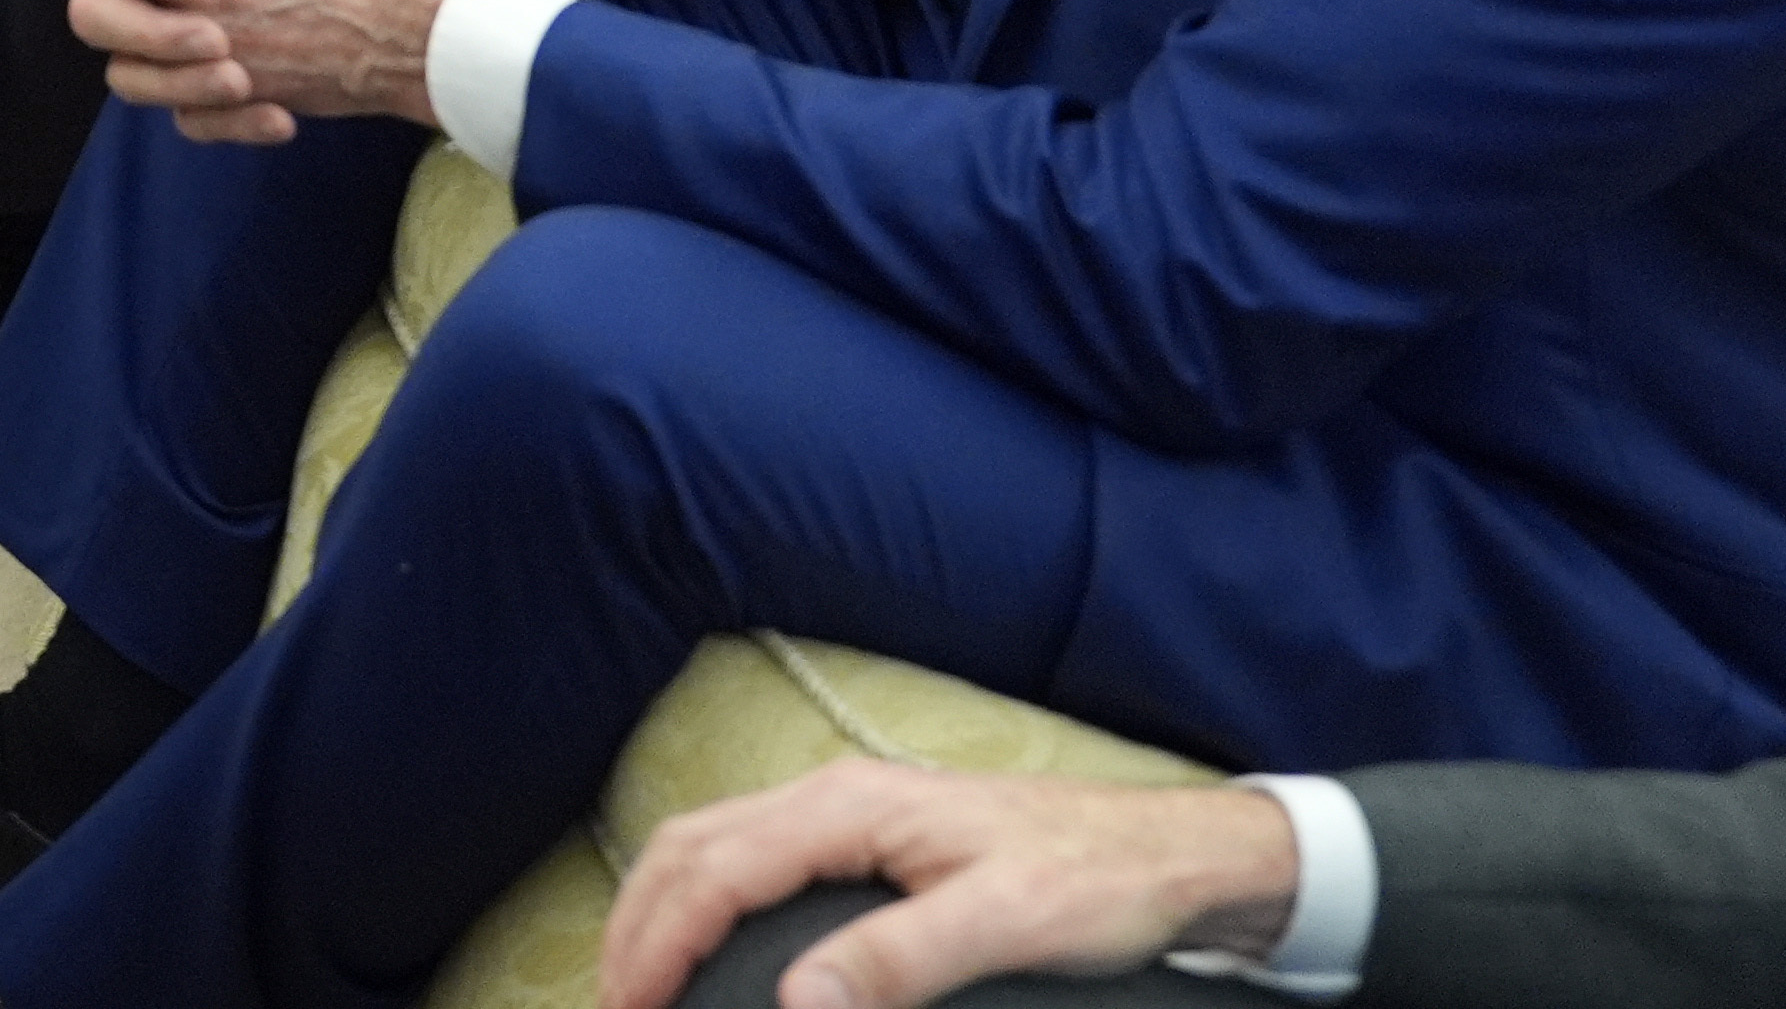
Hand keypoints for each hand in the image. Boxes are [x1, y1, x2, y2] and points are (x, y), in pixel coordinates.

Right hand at [601, 767, 1303, 1008]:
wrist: (1170, 854)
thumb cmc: (1097, 882)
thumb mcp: (1004, 927)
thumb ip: (896, 960)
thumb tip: (797, 1002)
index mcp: (849, 808)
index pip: (713, 868)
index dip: (656, 943)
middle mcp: (832, 798)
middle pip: (689, 847)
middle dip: (634, 925)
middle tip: (615, 1007)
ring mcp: (846, 813)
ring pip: (711, 847)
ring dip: (661, 911)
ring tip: (641, 984)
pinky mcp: (865, 839)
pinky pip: (749, 860)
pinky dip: (702, 903)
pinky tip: (708, 950)